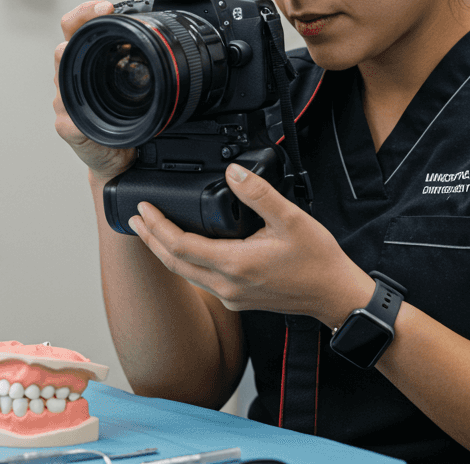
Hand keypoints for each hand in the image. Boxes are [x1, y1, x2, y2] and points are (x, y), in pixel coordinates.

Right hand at [54, 0, 136, 181]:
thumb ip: (135, 60)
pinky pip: (68, 117)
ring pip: (61, 78)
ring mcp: (65, 102)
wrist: (120, 158)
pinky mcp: (67, 126)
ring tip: (87, 66)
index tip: (105, 6)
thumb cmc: (124, 120)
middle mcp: (72, 78)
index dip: (85, 12)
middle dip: (76, 32)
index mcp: (87, 62)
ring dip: (73, 69)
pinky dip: (77, 116)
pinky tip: (85, 119)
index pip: (76, 27)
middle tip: (100, 20)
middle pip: (63, 47)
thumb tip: (160, 34)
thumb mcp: (133, 86)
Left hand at [127, 163, 371, 326]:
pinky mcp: (237, 298)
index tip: (144, 208)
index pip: (181, 246)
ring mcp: (231, 294)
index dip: (158, 226)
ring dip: (164, 251)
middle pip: (174, 263)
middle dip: (151, 239)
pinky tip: (184, 248)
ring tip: (150, 231)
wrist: (333, 294)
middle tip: (135, 218)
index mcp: (235, 264)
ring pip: (185, 273)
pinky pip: (200, 279)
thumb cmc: (317, 260)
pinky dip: (184, 261)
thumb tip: (233, 171)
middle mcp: (227, 284)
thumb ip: (258, 193)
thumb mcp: (292, 218)